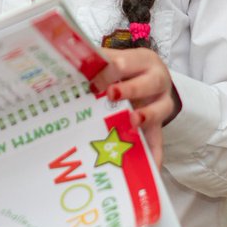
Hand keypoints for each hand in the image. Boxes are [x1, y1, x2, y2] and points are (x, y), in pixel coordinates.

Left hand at [92, 48, 179, 162]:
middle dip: (131, 89)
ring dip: (147, 116)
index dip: (110, 70)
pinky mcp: (159, 125)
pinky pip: (159, 140)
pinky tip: (149, 167)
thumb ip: (95, 63)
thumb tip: (65, 63)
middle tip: (111, 94)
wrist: (149, 75)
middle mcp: (157, 80)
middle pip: (149, 82)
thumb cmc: (125, 69)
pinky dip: (154, 154)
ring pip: (160, 109)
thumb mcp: (113, 60)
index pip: (128, 61)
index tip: (94, 80)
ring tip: (133, 121)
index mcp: (142, 60)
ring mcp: (161, 103)